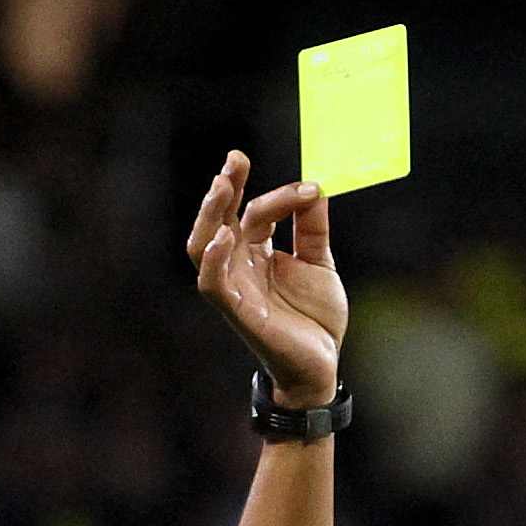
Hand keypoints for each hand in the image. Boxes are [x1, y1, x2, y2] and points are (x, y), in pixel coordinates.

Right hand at [185, 153, 343, 396]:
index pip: (253, 213)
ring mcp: (235, 289)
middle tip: (235, 160)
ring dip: (209, 215)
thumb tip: (315, 187)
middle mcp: (240, 267)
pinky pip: (212, 284)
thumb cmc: (315, 319)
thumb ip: (312, 227)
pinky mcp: (238, 313)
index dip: (277, 196)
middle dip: (223, 189)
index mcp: (256, 253)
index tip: (308, 190)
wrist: (322, 365)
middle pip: (217, 221)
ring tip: (222, 186)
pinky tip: (225, 236)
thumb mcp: (319, 263)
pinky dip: (214, 259)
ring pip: (203, 247)